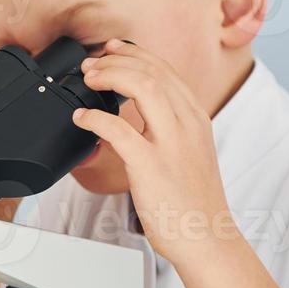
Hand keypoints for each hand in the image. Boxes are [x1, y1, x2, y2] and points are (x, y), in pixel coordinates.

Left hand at [71, 40, 239, 266]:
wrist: (207, 237)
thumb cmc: (193, 202)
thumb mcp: (190, 153)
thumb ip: (169, 130)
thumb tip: (138, 117)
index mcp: (196, 119)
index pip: (166, 71)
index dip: (135, 55)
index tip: (111, 50)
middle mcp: (188, 125)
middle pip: (152, 72)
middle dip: (116, 60)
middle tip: (90, 64)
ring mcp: (172, 144)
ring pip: (142, 88)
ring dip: (109, 77)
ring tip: (87, 80)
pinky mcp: (151, 166)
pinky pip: (118, 130)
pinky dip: (95, 118)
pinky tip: (82, 118)